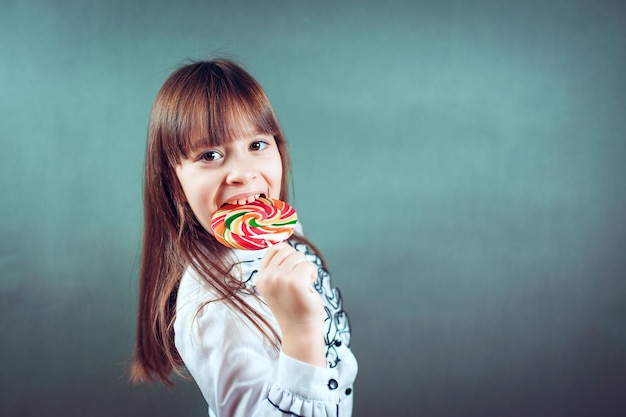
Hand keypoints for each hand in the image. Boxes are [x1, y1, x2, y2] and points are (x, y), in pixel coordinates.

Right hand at [256, 243, 325, 366]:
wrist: (300, 332)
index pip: (276, 248)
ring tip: (302, 289)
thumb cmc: (294, 307)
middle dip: (298, 265)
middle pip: (289, 250)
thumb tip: (284, 245)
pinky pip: (309, 265)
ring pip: (300, 257)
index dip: (289, 258)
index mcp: (260, 277)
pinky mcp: (295, 282)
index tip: (291, 276)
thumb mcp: (277, 285)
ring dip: (306, 271)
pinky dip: (313, 275)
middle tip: (297, 286)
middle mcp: (267, 277)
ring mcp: (279, 279)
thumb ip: (277, 267)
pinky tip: (308, 290)